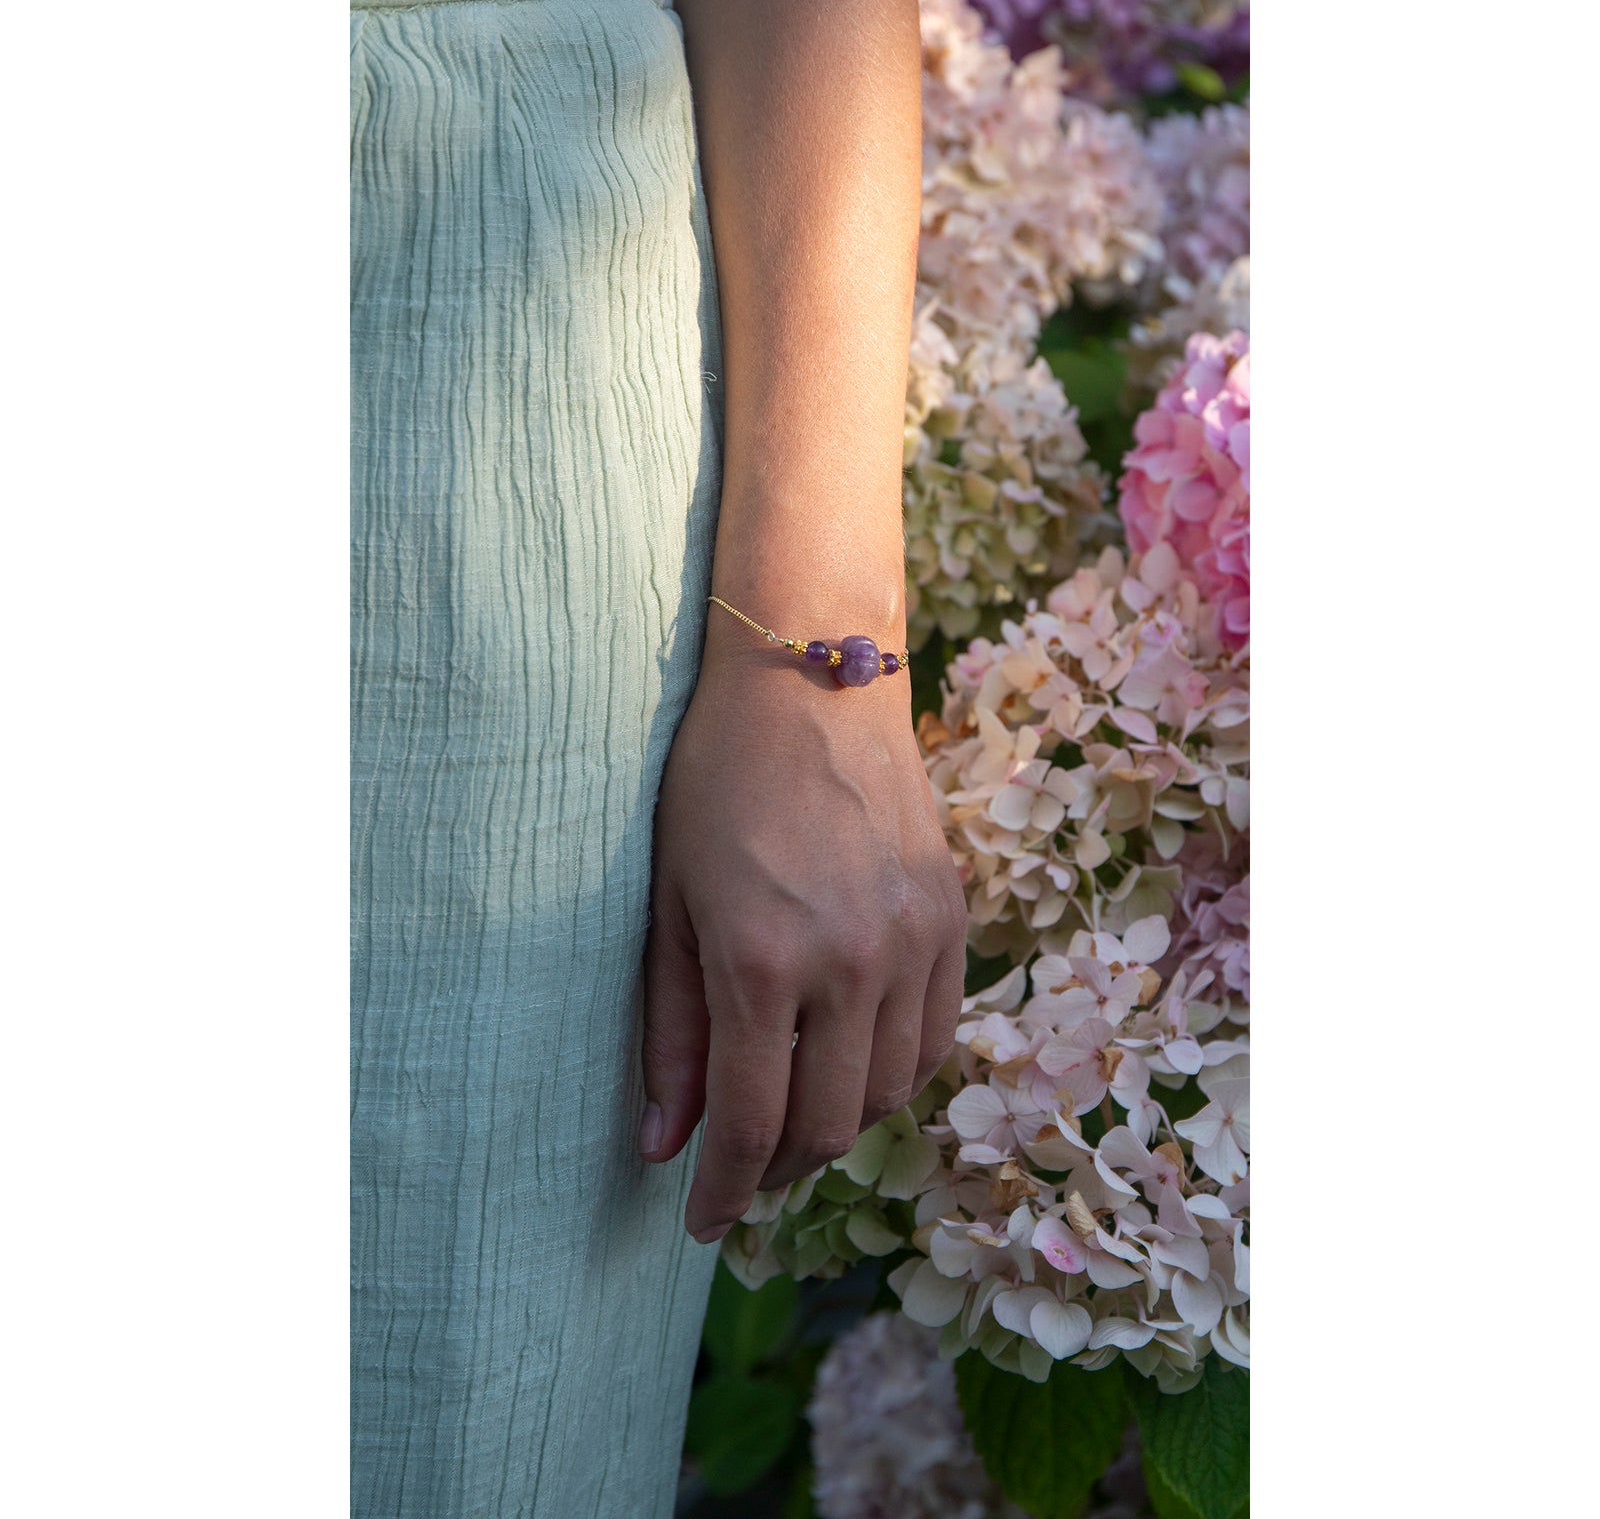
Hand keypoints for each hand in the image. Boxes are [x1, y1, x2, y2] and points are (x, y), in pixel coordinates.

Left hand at [637, 627, 967, 1242]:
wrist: (812, 684)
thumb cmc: (713, 784)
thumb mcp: (670, 903)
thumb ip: (671, 1030)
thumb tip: (664, 1144)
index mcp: (762, 960)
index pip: (750, 1124)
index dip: (722, 1191)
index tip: (700, 1223)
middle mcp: (850, 963)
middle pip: (828, 1126)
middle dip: (775, 1172)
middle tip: (739, 1174)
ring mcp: (913, 943)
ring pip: (888, 1093)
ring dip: (836, 1127)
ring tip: (791, 1120)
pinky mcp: (950, 920)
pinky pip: (935, 1038)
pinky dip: (893, 1075)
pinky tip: (851, 1065)